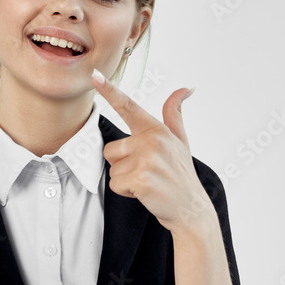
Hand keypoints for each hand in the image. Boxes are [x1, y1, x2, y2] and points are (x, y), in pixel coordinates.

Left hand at [90, 69, 212, 232]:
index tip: (94, 75)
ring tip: (148, 182)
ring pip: (112, 169)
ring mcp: (148, 159)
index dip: (109, 90)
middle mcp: (152, 141)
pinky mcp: (141, 178)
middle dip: (122, 165)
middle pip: (111, 150)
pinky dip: (126, 192)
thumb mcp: (181, 141)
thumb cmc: (181, 175)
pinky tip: (145, 192)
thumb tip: (186, 88)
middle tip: (147, 173)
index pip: (129, 107)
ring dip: (125, 180)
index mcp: (157, 130)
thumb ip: (174, 115)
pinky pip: (115, 184)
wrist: (191, 209)